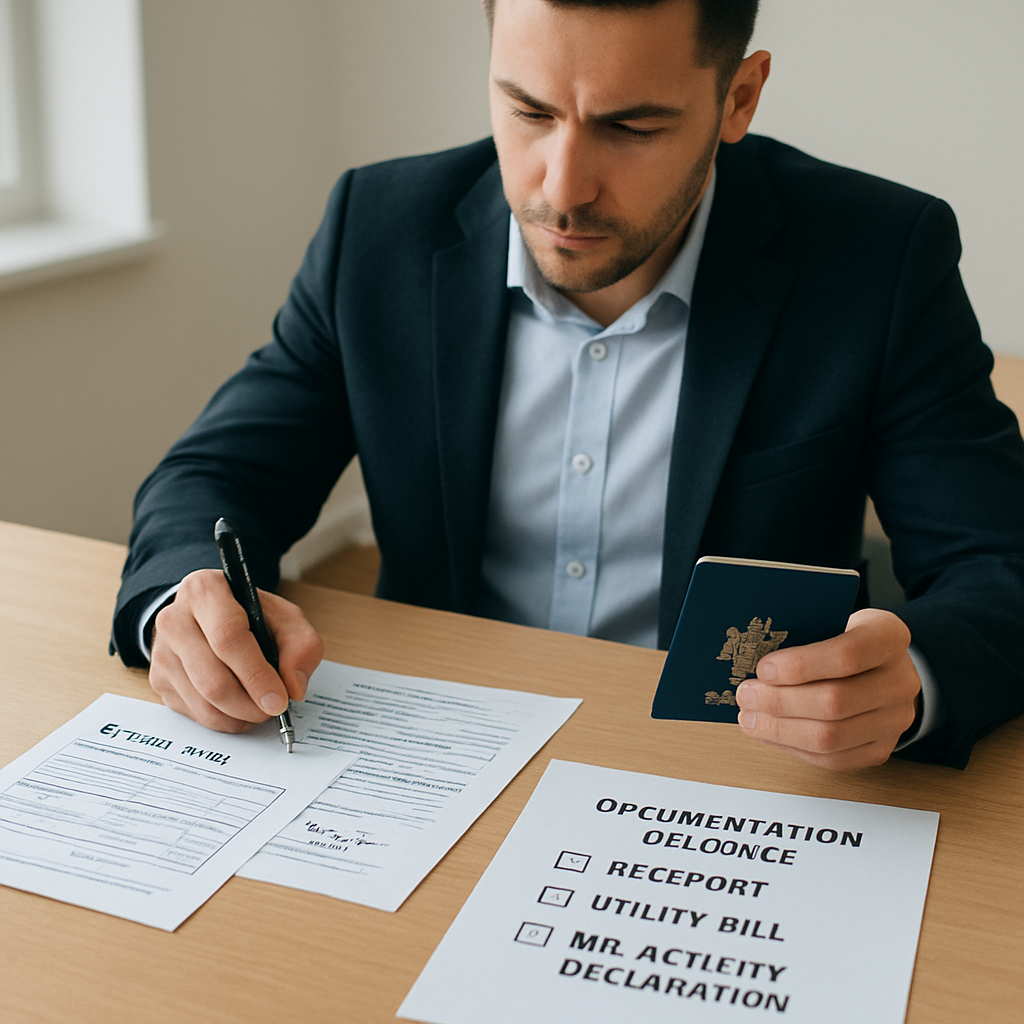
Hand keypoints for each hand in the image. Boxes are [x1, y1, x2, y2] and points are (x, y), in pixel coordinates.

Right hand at [148, 569, 323, 732]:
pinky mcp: (159, 680)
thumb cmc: (251, 616)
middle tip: (273, 709)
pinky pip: (194, 714)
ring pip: (203, 702)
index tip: (279, 699)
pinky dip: (225, 720)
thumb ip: (301, 647)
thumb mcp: (287, 619)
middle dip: (249, 704)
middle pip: (212, 679)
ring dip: (240, 716)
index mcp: (205, 591)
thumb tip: (293, 687)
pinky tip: (241, 708)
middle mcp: (174, 619)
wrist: (212, 616)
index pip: (228, 637)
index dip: (256, 674)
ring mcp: (162, 652)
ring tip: (261, 709)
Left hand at [735, 608, 920, 768]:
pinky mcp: (881, 749)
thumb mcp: (832, 622)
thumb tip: (754, 666)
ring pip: (831, 737)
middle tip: (746, 695)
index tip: (764, 668)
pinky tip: (769, 733)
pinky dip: (793, 747)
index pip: (847, 655)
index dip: (800, 665)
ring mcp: (895, 720)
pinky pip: (832, 759)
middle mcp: (900, 682)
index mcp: (889, 638)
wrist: (883, 666)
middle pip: (835, 701)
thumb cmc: (847, 640)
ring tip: (750, 717)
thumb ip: (803, 638)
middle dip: (779, 701)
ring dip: (780, 729)